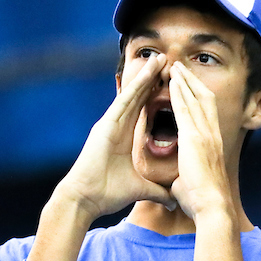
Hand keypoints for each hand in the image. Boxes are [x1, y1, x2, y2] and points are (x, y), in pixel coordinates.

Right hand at [55, 54, 174, 220]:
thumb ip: (158, 191)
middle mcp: (118, 126)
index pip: (145, 111)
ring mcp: (111, 124)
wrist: (86, 199)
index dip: (157, 95)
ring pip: (132, 95)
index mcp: (126, 137)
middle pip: (139, 97)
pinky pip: (123, 103)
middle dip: (153, 79)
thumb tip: (174, 200)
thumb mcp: (141, 189)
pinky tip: (145, 75)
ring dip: (145, 77)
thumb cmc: (109, 194)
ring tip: (159, 60)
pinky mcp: (105, 126)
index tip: (172, 82)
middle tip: (167, 61)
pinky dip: (134, 89)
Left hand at [168, 62, 233, 219]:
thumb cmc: (203, 201)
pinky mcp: (193, 137)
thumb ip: (186, 177)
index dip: (198, 96)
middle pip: (205, 99)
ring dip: (184, 81)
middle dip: (192, 81)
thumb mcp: (194, 183)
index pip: (207, 113)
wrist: (211, 205)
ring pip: (195, 98)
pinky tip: (170, 81)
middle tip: (181, 67)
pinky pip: (184, 108)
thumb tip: (177, 185)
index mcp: (214, 144)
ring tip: (174, 66)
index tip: (189, 85)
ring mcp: (205, 134)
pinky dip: (178, 93)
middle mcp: (212, 134)